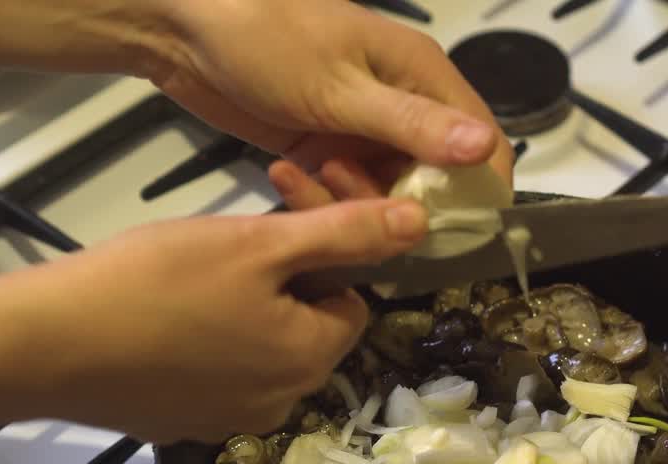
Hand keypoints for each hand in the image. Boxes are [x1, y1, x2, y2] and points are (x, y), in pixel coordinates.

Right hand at [17, 198, 426, 441]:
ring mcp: (228, 420)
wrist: (48, 346)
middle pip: (307, 328)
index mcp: (311, 358)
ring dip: (243, 309)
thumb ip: (346, 232)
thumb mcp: (259, 243)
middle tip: (228, 246)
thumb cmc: (159, 283)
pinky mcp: (180, 425)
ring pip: (260, 349)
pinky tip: (161, 315)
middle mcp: (283, 401)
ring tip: (190, 276)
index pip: (351, 302)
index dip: (320, 257)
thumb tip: (422, 225)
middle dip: (281, 281)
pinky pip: (215, 374)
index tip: (272, 226)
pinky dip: (202, 342)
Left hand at [148, 0, 511, 187]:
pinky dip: (318, 197)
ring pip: (384, 196)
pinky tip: (285, 174)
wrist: (184, 30)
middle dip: (399, 204)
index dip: (475, 192)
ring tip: (312, 172)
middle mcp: (401, 107)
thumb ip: (412, 124)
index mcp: (422, 77)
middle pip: (433, 182)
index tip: (445, 228)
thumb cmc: (265, 38)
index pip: (482, 146)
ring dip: (351, 202)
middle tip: (350, 193)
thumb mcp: (341, 86)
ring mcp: (360, 131)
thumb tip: (483, 148)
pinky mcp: (323, 151)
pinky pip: (340, 195)